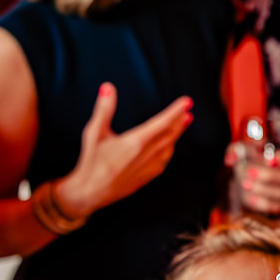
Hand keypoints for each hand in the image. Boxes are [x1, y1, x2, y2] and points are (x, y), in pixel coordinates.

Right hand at [55, 84, 191, 217]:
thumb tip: (107, 87)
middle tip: (188, 109)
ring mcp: (149, 167)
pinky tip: (169, 144)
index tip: (187, 102)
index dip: (176, 111)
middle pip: (170, 134)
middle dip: (180, 120)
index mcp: (135, 142)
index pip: (162, 123)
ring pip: (169, 147)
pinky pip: (165, 159)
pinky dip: (170, 147)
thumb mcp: (94, 133)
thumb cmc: (91, 161)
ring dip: (177, 133)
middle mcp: (146, 155)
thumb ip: (103, 109)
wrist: (91, 192)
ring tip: (183, 122)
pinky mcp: (147, 176)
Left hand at [234, 145, 279, 215]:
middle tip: (249, 172)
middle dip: (268, 175)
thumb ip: (235, 151)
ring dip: (262, 189)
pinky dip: (262, 203)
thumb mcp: (240, 152)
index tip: (266, 159)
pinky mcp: (279, 205)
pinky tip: (250, 198)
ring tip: (244, 184)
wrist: (245, 181)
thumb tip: (230, 159)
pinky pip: (275, 207)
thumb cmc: (246, 163)